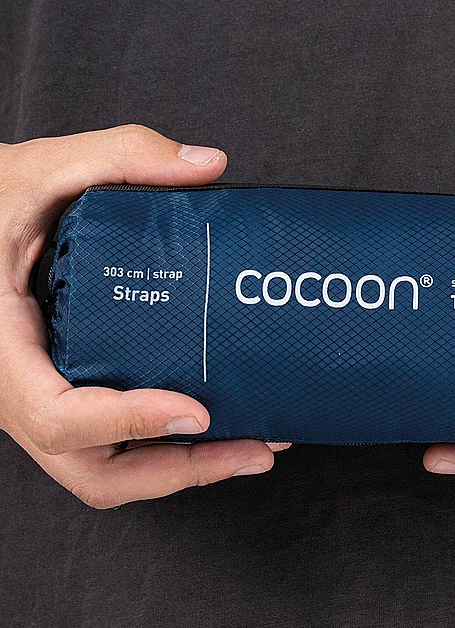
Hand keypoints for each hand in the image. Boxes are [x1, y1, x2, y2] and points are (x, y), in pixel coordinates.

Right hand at [0, 124, 288, 508]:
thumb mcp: (38, 169)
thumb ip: (119, 155)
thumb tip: (208, 165)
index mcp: (4, 350)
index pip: (56, 416)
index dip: (127, 421)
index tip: (196, 409)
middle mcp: (21, 392)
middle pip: (93, 472)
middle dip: (180, 471)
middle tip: (256, 449)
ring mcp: (45, 401)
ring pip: (106, 471)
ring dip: (182, 470)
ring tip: (257, 446)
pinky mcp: (68, 393)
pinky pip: (114, 445)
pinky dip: (167, 446)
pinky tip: (223, 421)